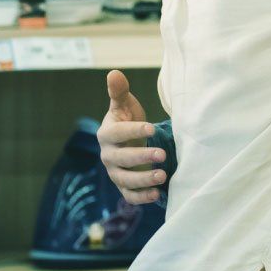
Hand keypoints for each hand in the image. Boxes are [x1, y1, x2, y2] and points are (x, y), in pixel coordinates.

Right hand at [97, 68, 165, 205]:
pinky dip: (142, 197)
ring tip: (163, 176)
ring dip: (143, 179)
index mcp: (107, 133)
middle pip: (121, 158)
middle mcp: (108, 155)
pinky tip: (158, 194)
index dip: (133, 130)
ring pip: (125, 179)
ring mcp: (115, 172)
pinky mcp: (124, 186)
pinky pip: (130, 195)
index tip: (152, 127)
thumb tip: (114, 73)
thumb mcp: (125, 105)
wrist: (128, 142)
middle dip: (141, 157)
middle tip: (162, 154)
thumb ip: (119, 92)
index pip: (118, 133)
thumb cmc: (128, 120)